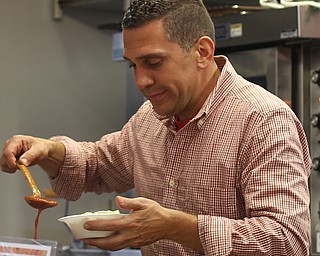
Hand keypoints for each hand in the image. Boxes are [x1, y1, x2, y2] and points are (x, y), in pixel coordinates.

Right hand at [0, 135, 64, 177]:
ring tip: (23, 164)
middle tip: (24, 166)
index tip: (18, 167)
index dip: (11, 162)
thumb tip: (22, 163)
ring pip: (3, 164)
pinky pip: (5, 167)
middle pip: (4, 159)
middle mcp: (9, 145)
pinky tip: (20, 165)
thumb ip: (30, 156)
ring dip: (12, 167)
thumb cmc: (40, 147)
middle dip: (13, 165)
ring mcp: (8, 151)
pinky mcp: (8, 158)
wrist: (42, 149)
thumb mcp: (39, 150)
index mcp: (16, 141)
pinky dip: (12, 169)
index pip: (8, 152)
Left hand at [84, 196, 202, 252]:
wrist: (168, 224)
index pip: (110, 225)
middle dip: (95, 242)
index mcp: (131, 222)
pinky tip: (107, 241)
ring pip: (114, 247)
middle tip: (84, 239)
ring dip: (101, 245)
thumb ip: (129, 202)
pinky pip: (121, 246)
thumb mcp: (143, 202)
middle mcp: (131, 234)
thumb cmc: (155, 211)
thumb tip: (117, 200)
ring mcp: (133, 241)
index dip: (96, 226)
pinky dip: (111, 245)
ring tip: (92, 241)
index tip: (86, 224)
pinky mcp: (136, 244)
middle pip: (109, 242)